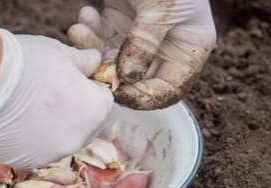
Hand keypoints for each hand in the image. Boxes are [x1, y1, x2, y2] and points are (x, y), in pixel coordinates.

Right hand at [0, 28, 113, 167]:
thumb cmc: (24, 62)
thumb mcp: (63, 53)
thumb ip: (85, 62)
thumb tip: (95, 60)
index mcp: (96, 112)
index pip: (102, 98)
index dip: (86, 86)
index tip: (68, 77)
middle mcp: (78, 140)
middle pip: (83, 123)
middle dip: (72, 109)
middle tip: (47, 90)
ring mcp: (50, 154)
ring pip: (57, 138)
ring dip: (49, 126)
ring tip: (25, 104)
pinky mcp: (22, 161)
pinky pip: (32, 149)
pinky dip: (26, 137)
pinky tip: (11, 118)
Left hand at [66, 0, 216, 109]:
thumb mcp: (160, 8)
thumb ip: (144, 44)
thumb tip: (126, 79)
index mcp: (190, 47)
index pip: (170, 88)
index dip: (145, 96)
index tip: (116, 92)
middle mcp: (168, 45)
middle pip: (138, 77)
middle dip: (110, 71)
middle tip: (89, 65)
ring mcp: (143, 34)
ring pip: (114, 59)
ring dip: (94, 49)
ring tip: (80, 31)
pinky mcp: (122, 20)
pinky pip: (103, 38)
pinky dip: (90, 31)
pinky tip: (86, 15)